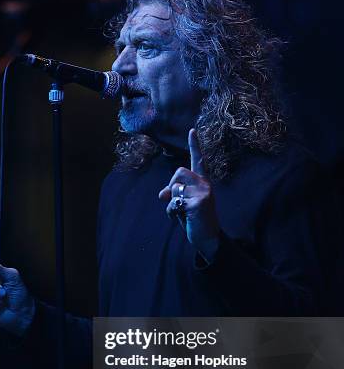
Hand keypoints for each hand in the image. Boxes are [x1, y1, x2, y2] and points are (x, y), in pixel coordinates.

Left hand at [158, 129, 219, 254]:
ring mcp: (203, 193)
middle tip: (174, 200)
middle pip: (179, 172)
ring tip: (181, 212)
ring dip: (172, 203)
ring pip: (174, 188)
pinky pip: (174, 202)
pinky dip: (172, 212)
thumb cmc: (195, 219)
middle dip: (171, 186)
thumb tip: (162, 194)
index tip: (192, 130)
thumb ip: (174, 193)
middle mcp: (205, 184)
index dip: (194, 145)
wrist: (207, 238)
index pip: (198, 161)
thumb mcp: (183, 203)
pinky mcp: (198, 203)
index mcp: (202, 182)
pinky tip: (182, 218)